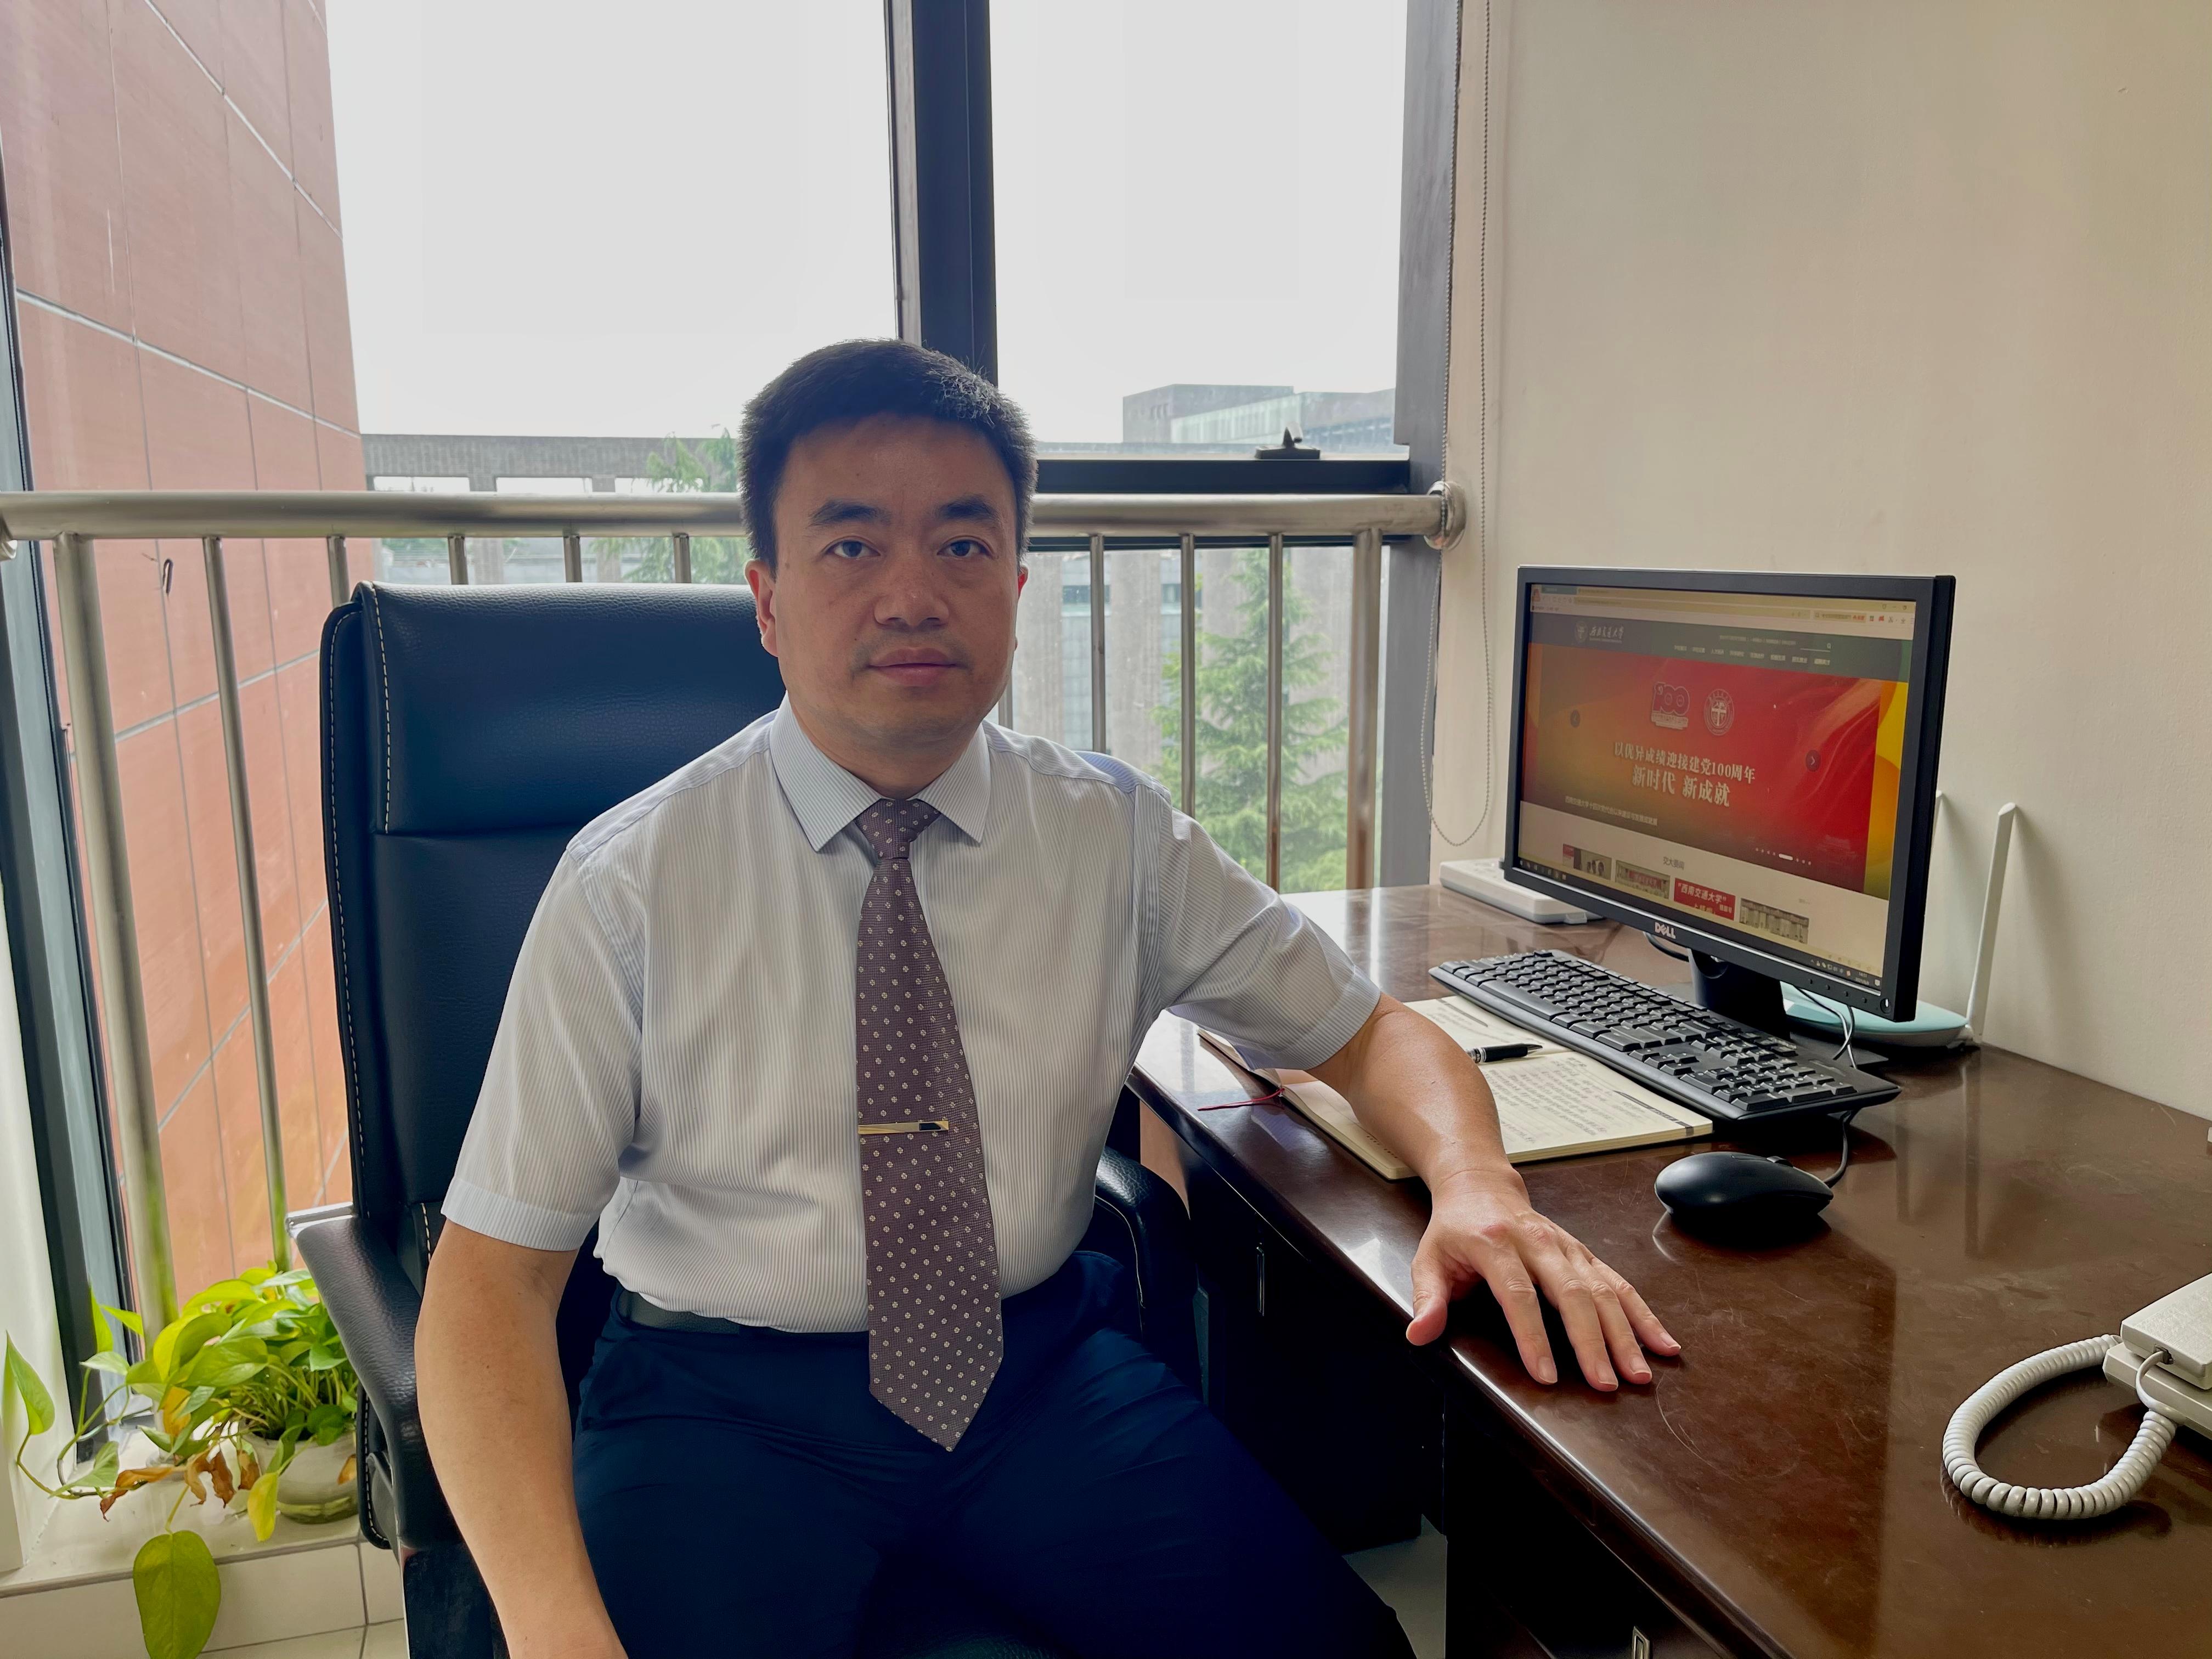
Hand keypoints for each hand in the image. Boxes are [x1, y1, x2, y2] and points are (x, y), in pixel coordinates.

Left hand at [1405, 1165, 1678, 1388]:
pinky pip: (1619, 1283)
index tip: (1546, 1376)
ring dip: (1625, 1333)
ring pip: (1603, 1288)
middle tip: (1607, 1384)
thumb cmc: (1453, 1230)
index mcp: (1495, 1243)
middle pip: (1571, 1292)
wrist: (1480, 1185)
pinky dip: (1643, 1314)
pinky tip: (1663, 1344)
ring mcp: (1567, 1246)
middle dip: (1591, 1341)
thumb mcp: (1428, 1259)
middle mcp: (1538, 1242)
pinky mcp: (1585, 1253)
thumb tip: (1419, 1334)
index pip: (1518, 1293)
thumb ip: (1427, 1298)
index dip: (1533, 1336)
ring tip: (1639, 1374)